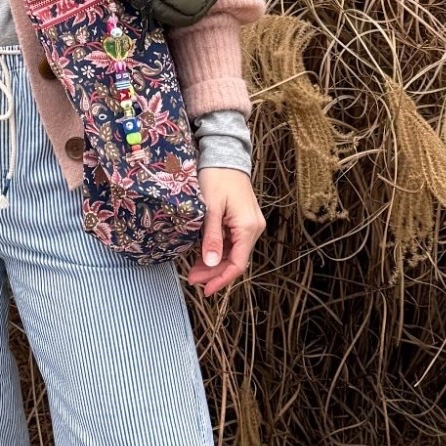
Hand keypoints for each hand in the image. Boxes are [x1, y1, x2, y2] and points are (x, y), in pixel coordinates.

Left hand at [186, 168, 265, 295]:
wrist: (225, 155)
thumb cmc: (217, 176)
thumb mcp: (210, 207)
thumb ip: (212, 236)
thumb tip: (211, 263)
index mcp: (248, 227)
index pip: (237, 264)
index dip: (221, 280)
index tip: (204, 290)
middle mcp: (254, 228)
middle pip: (235, 260)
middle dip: (213, 272)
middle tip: (191, 278)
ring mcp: (250, 225)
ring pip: (233, 253)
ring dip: (214, 263)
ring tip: (193, 270)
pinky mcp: (243, 221)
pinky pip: (232, 242)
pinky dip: (218, 251)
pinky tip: (202, 254)